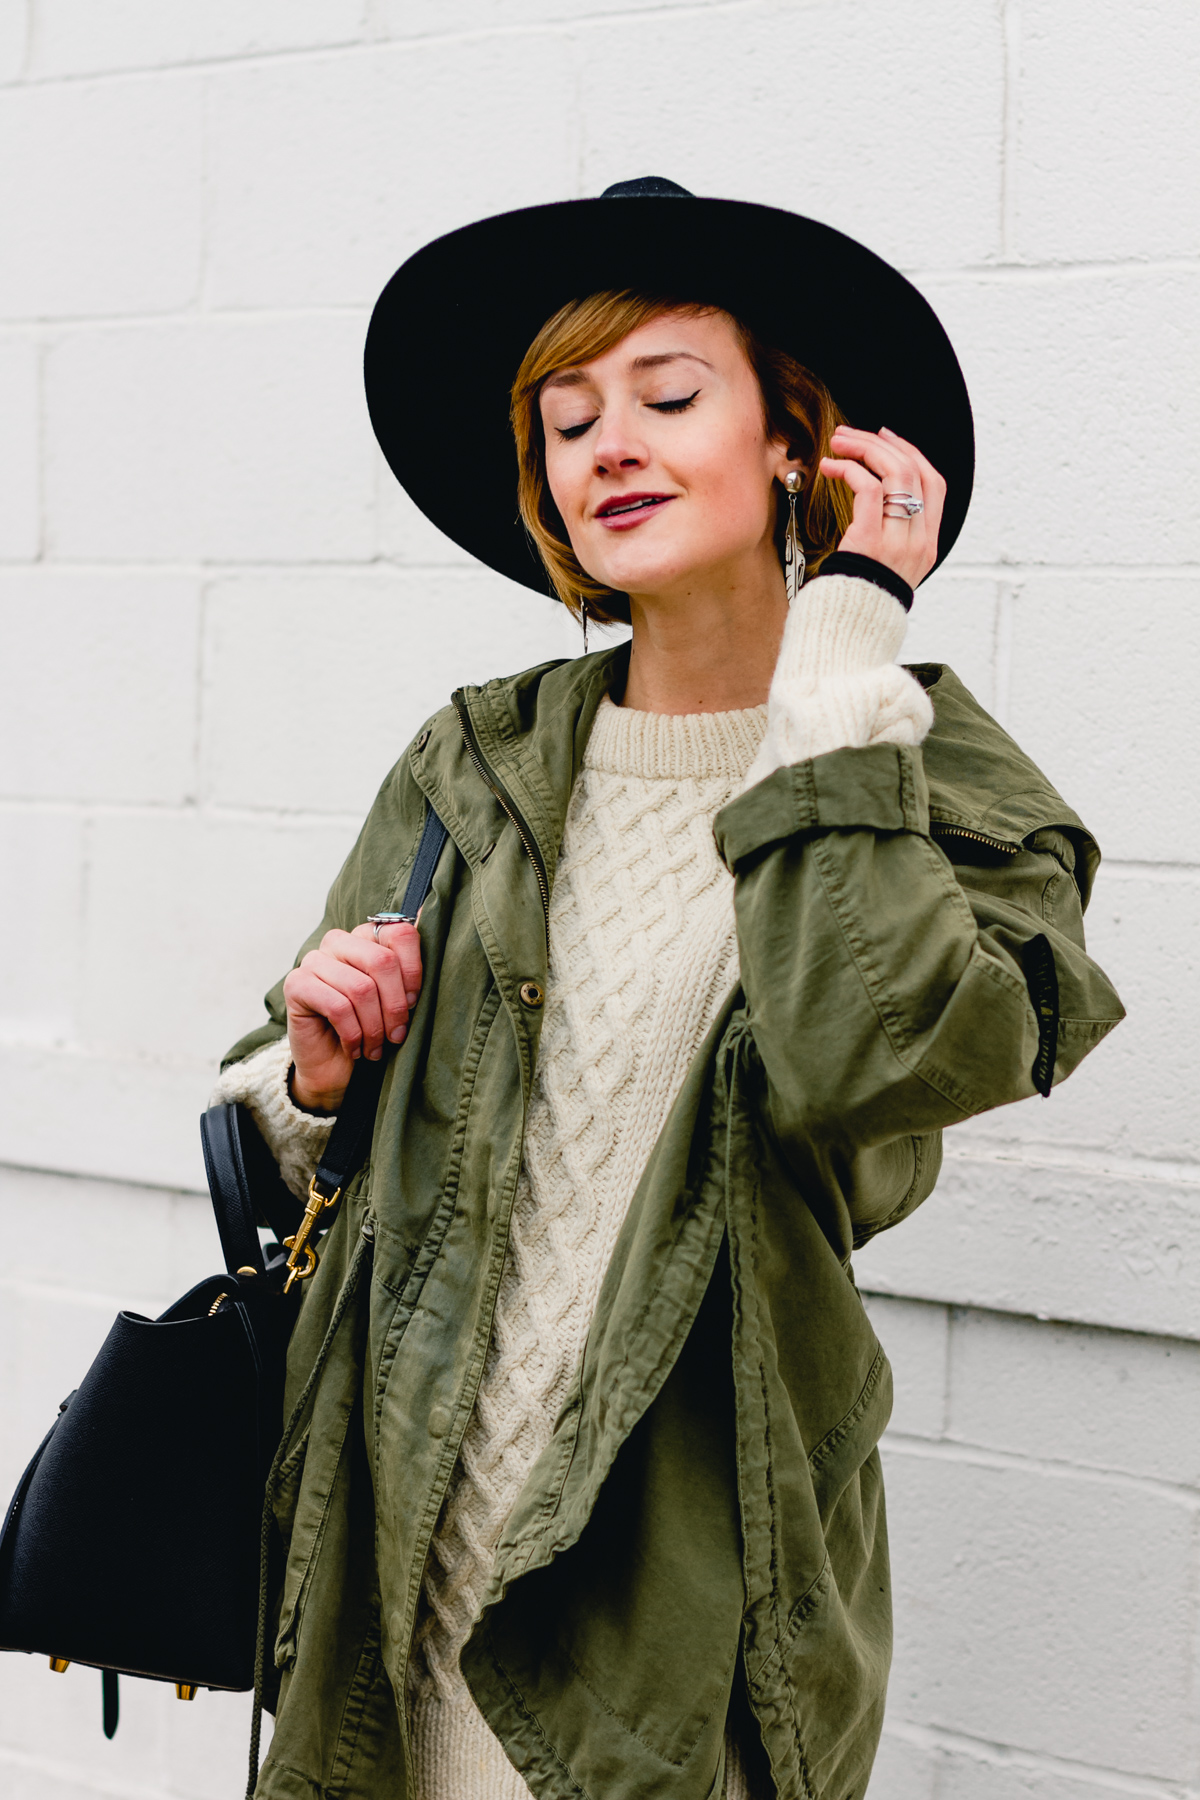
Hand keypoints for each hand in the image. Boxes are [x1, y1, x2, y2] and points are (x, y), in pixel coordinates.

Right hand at [282, 921, 422, 1113]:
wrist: (331, 1067)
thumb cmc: (369, 1030)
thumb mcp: (396, 1002)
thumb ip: (409, 978)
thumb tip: (428, 959)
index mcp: (366, 937)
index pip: (400, 933)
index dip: (413, 971)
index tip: (413, 1003)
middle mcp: (338, 941)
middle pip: (382, 961)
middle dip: (395, 1005)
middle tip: (397, 1034)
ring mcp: (314, 960)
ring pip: (361, 988)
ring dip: (374, 1027)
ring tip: (376, 1048)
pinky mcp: (296, 984)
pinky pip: (337, 1007)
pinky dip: (353, 1035)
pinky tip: (355, 1049)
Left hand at [820, 425, 946, 587]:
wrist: (848, 631)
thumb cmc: (859, 598)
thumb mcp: (888, 568)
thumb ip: (893, 536)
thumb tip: (878, 497)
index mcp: (928, 545)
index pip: (935, 484)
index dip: (913, 454)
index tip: (887, 438)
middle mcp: (919, 541)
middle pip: (914, 471)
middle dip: (882, 444)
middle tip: (852, 434)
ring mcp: (899, 541)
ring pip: (895, 472)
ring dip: (864, 449)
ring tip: (838, 443)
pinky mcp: (871, 540)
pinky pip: (869, 488)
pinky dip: (849, 469)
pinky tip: (830, 467)